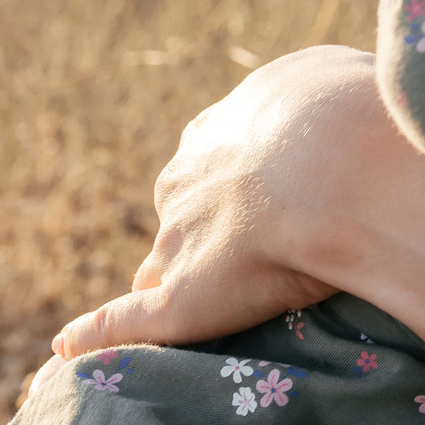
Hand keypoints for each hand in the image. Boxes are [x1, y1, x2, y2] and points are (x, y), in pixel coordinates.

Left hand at [51, 48, 382, 357]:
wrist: (342, 165)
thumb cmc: (350, 114)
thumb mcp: (334, 76)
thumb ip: (321, 96)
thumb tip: (335, 106)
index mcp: (221, 128)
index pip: (212, 162)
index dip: (239, 182)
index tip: (267, 196)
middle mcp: (188, 178)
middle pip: (181, 213)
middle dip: (206, 229)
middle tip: (253, 248)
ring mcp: (178, 235)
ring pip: (164, 262)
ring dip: (180, 278)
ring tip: (211, 302)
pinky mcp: (180, 297)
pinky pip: (129, 321)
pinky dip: (100, 333)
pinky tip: (73, 348)